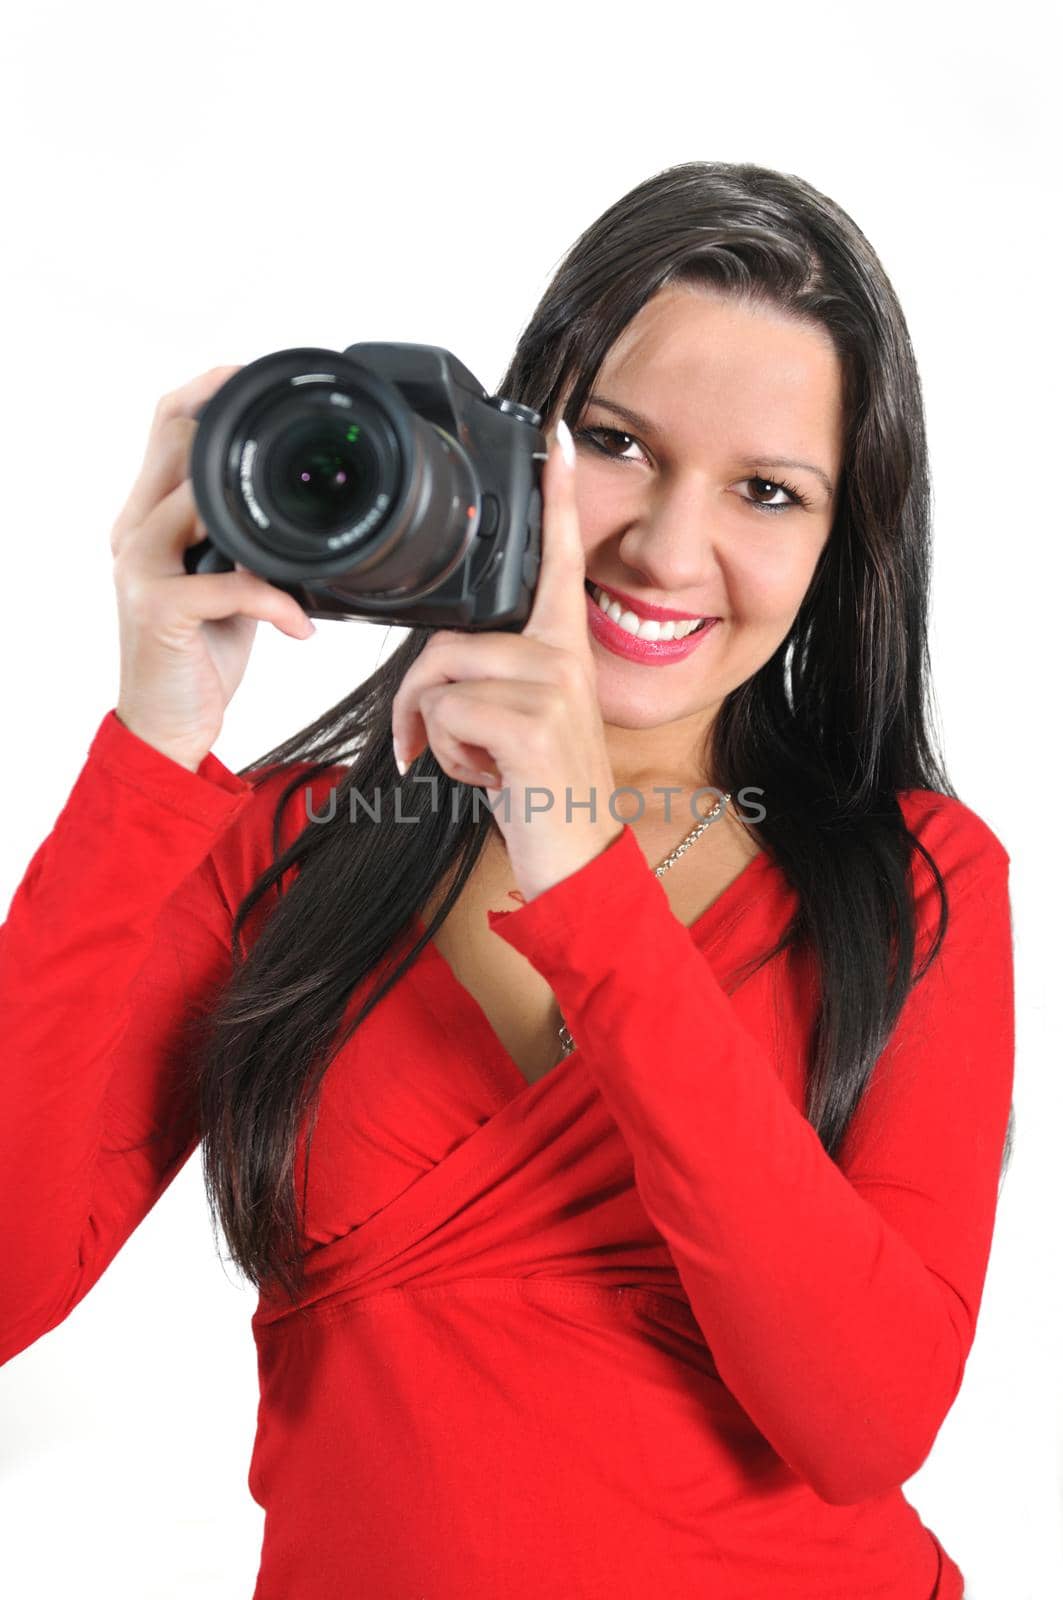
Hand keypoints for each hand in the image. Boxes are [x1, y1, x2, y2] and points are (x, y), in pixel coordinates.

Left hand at [390, 420, 622, 903]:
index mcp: (565, 646)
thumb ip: (493, 676)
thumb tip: (437, 663)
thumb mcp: (516, 722)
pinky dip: (443, 753)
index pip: (560, 557)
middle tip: (432, 745)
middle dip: (418, 697)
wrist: (575, 861)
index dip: (556, 495)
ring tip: (475, 764)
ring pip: (438, 676)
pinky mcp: (532, 720)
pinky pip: (444, 712)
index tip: (557, 435)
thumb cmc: (540, 791)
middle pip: (447, 638)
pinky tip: (486, 778)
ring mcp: (554, 685)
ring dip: (432, 731)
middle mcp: (566, 654)